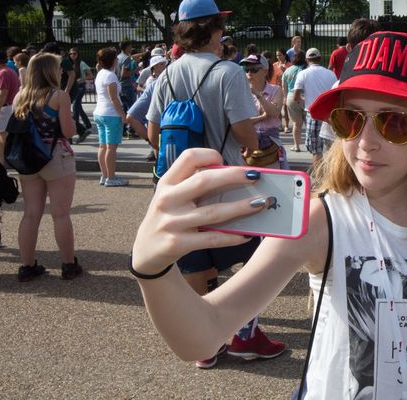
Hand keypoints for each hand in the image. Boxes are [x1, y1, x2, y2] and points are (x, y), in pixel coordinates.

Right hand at [131, 149, 266, 274]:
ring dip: (241, 207)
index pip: (188, 157)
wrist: (145, 252)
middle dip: (233, 176)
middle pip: (204, 181)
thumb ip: (194, 185)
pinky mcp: (177, 244)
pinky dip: (231, 237)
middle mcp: (167, 199)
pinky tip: (246, 235)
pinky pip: (211, 238)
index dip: (209, 155)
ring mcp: (171, 222)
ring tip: (261, 203)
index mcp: (167, 182)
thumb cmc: (168, 217)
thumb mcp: (172, 196)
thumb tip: (236, 176)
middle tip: (256, 176)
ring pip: (213, 212)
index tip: (224, 160)